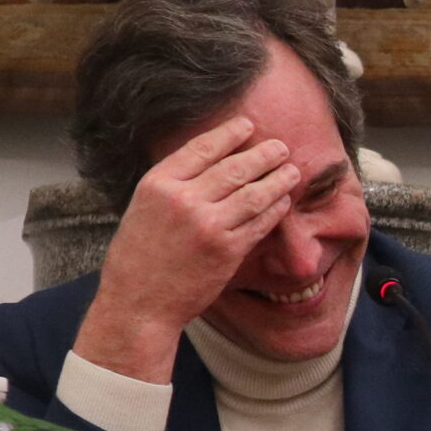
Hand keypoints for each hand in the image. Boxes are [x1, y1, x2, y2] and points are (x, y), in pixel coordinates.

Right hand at [75, 116, 301, 382]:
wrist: (138, 303)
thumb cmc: (138, 257)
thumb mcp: (142, 208)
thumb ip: (172, 186)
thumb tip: (208, 162)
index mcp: (157, 184)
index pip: (201, 148)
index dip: (228, 134)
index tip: (247, 126)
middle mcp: (183, 200)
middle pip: (233, 167)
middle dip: (262, 154)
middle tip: (280, 147)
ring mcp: (208, 225)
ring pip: (253, 193)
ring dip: (278, 179)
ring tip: (292, 170)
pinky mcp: (228, 250)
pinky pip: (259, 223)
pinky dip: (275, 210)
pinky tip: (283, 202)